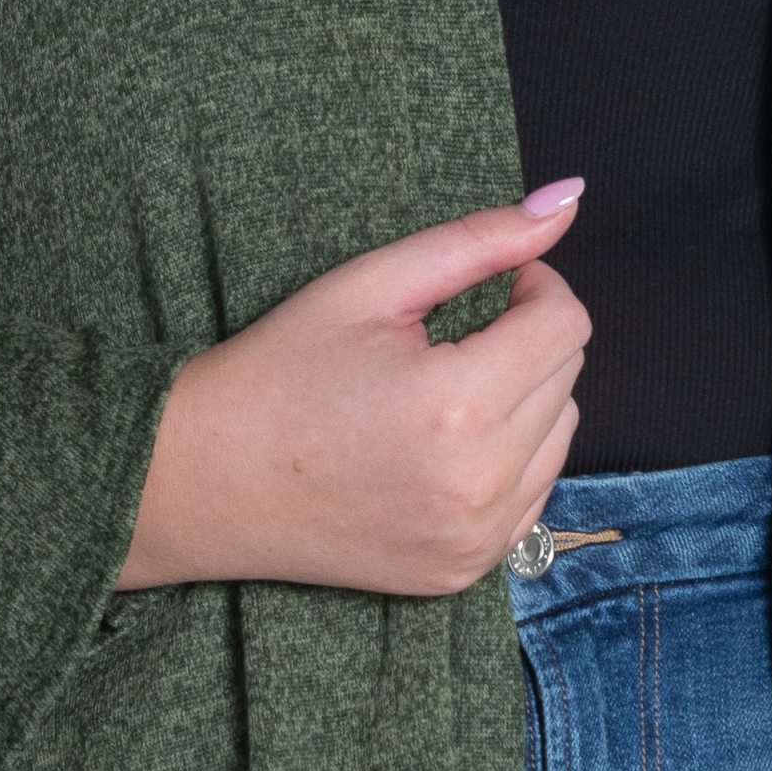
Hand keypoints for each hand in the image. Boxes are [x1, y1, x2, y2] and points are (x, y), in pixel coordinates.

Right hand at [116, 182, 589, 595]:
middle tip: (447, 340)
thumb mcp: (370, 285)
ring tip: (441, 394)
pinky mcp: (463, 570)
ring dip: (523, 402)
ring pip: (559, 438)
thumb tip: (568, 200)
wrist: (204, 481)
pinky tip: (441, 448)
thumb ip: (478, 239)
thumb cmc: (279, 371)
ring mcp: (474, 539)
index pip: (565, 325)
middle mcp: (478, 484)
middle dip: (524, 342)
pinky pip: (531, 497)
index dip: (534, 287)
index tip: (490, 288)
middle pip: (567, 379)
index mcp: (457, 405)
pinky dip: (506, 462)